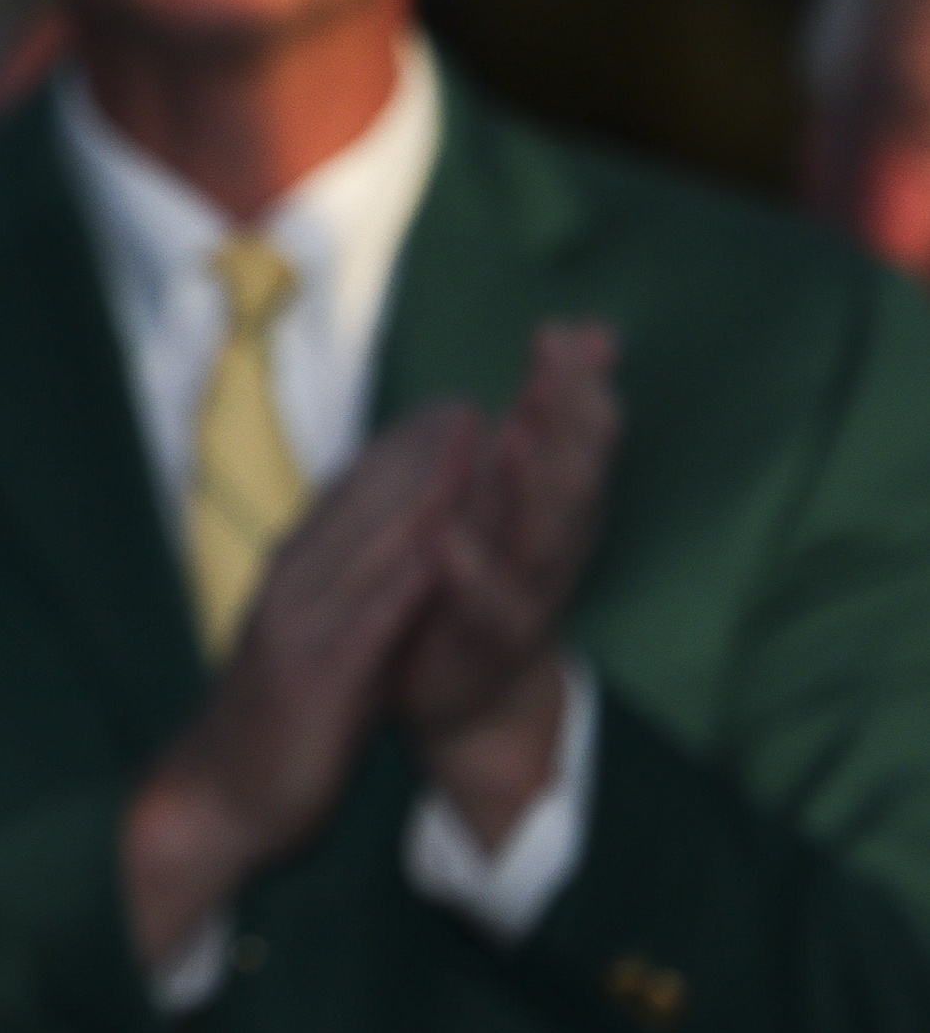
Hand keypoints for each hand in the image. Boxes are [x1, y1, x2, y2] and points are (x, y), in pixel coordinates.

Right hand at [122, 402, 470, 966]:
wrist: (213, 799)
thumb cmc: (272, 728)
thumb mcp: (317, 652)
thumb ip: (352, 607)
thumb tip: (395, 570)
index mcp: (291, 581)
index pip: (346, 503)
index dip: (395, 455)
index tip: (441, 414)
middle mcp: (291, 588)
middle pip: (357, 508)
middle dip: (413, 455)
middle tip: (463, 405)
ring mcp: (298, 626)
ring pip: (366, 545)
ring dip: (418, 494)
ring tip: (466, 452)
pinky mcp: (313, 673)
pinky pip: (370, 616)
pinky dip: (407, 576)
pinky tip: (445, 549)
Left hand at [398, 323, 618, 844]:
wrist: (470, 700)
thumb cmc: (488, 577)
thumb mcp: (518, 490)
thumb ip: (547, 418)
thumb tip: (584, 332)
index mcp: (555, 511)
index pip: (577, 440)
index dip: (581, 389)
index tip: (583, 333)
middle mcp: (549, 550)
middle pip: (571, 480)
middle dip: (570, 422)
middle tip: (564, 360)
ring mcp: (520, 597)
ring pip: (539, 539)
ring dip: (532, 486)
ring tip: (521, 429)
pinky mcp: (479, 643)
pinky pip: (482, 608)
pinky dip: (469, 572)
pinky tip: (448, 537)